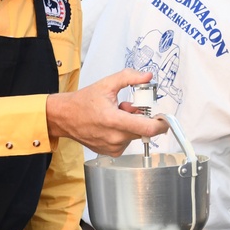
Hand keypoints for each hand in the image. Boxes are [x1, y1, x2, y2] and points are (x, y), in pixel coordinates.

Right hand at [46, 69, 168, 156]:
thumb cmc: (82, 102)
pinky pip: (127, 142)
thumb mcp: (106, 84)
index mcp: (114, 120)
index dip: (160, 124)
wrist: (64, 117)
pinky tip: (111, 126)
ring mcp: (112, 147)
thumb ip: (129, 78)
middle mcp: (114, 137)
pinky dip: (123, 133)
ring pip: (134, 135)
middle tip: (126, 107)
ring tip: (114, 116)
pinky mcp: (110, 152)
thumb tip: (147, 76)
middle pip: (142, 129)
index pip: (147, 128)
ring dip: (130, 125)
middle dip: (140, 117)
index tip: (164, 119)